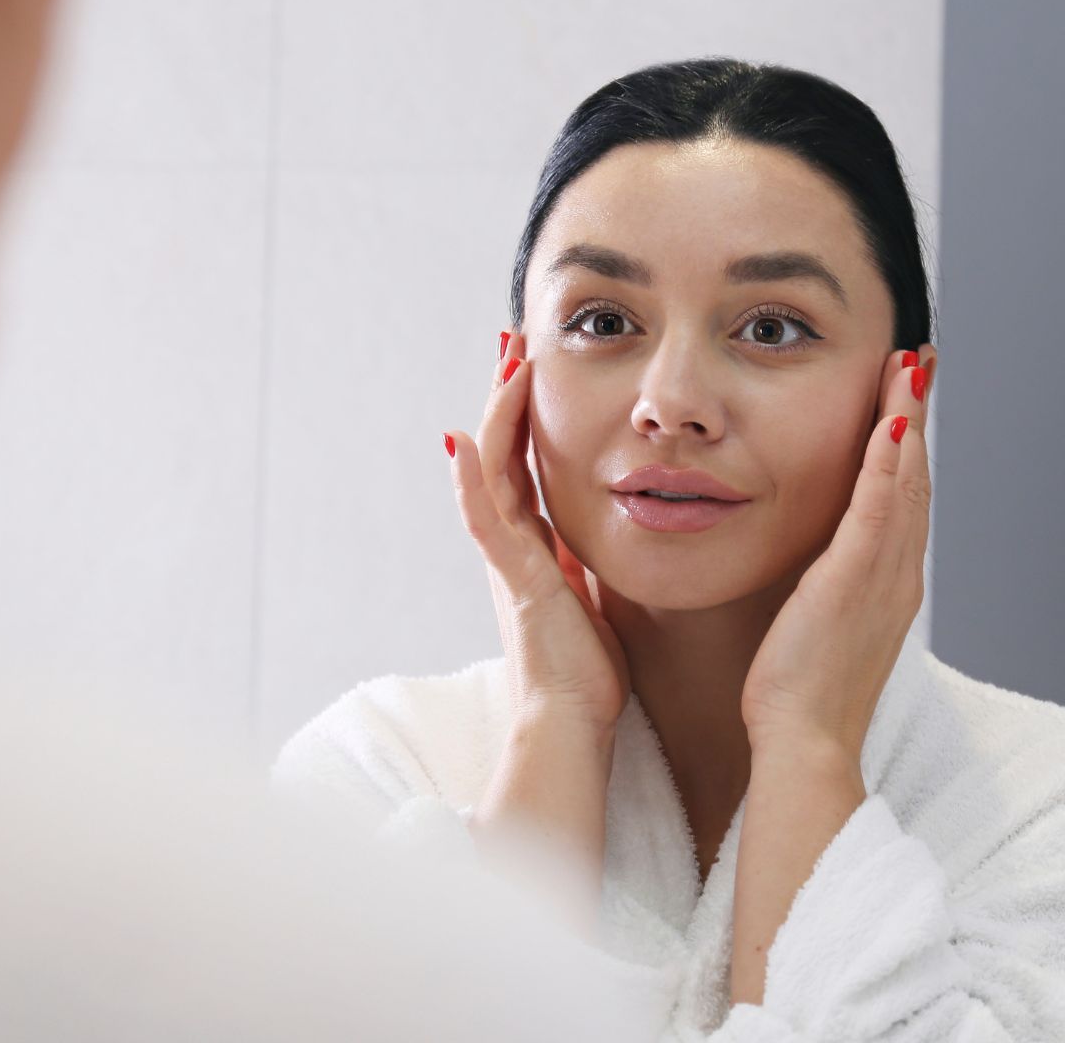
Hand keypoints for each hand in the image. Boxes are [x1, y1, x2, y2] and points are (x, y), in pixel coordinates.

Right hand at [444, 330, 629, 735]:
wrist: (570, 721)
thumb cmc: (586, 673)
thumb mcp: (594, 599)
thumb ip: (586, 564)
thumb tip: (601, 535)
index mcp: (534, 547)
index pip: (524, 463)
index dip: (526, 415)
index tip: (534, 368)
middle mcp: (512, 545)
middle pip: (500, 452)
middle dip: (507, 396)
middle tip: (514, 343)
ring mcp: (506, 559)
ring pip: (490, 471)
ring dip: (497, 415)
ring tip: (507, 364)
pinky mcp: (511, 579)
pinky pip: (484, 520)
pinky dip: (470, 480)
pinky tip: (463, 441)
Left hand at [739, 344, 935, 758]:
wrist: (806, 744)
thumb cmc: (797, 697)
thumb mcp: (812, 626)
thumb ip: (817, 587)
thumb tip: (804, 564)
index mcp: (886, 584)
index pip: (901, 498)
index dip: (907, 444)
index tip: (905, 396)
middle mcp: (897, 574)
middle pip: (914, 478)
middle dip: (917, 415)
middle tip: (920, 360)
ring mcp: (883, 577)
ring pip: (904, 482)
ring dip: (908, 420)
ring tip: (910, 367)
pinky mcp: (855, 582)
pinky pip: (877, 510)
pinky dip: (887, 463)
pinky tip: (890, 421)